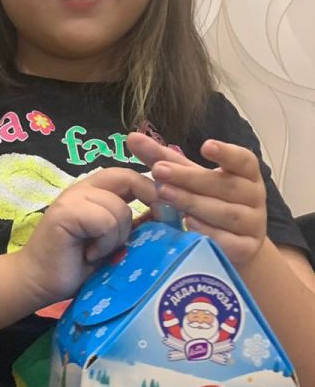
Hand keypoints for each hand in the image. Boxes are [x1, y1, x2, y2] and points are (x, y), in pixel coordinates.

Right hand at [21, 167, 155, 305]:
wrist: (40, 282)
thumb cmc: (79, 266)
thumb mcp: (116, 241)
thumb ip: (136, 224)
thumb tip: (171, 215)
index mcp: (96, 190)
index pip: (130, 174)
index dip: (153, 188)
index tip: (167, 215)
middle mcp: (84, 187)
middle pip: (128, 178)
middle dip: (148, 201)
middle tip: (147, 230)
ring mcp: (72, 197)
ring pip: (119, 207)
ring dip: (118, 236)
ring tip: (101, 252)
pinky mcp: (64, 213)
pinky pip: (104, 221)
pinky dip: (104, 242)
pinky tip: (91, 255)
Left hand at [127, 133, 266, 265]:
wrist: (234, 244)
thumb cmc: (209, 200)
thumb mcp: (190, 178)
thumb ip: (163, 157)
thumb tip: (132, 137)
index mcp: (246, 175)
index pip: (244, 160)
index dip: (226, 153)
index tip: (206, 146)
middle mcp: (255, 197)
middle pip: (226, 186)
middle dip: (190, 179)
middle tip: (159, 171)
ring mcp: (253, 225)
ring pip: (227, 213)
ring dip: (194, 203)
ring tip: (167, 196)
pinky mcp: (247, 249)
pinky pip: (229, 242)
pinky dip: (209, 233)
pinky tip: (188, 225)